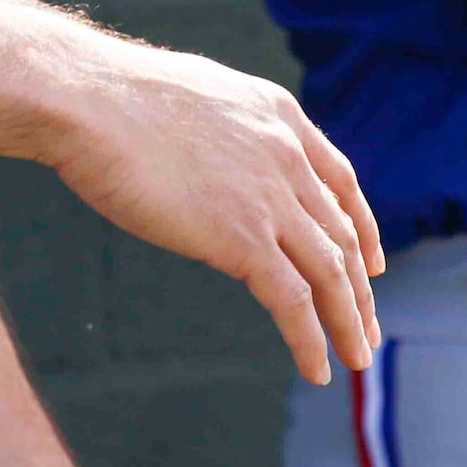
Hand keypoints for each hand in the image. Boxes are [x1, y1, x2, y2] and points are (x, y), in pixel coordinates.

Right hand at [33, 22, 382, 383]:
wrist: (93, 101)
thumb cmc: (118, 98)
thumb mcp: (198, 99)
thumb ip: (226, 132)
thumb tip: (215, 156)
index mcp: (280, 115)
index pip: (340, 181)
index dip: (362, 226)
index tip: (373, 261)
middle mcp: (288, 155)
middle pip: (342, 234)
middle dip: (360, 287)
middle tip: (369, 328)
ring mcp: (270, 196)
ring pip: (331, 272)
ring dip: (348, 321)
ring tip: (358, 357)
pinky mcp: (243, 236)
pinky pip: (293, 300)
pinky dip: (310, 340)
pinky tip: (317, 369)